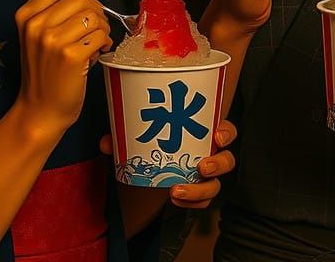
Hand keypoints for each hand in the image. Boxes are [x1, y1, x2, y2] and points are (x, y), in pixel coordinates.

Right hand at [13, 0, 112, 135]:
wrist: (40, 110)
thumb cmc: (45, 73)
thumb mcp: (38, 36)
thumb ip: (57, 11)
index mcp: (26, 14)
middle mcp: (36, 24)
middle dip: (98, 11)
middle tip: (97, 29)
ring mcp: (52, 40)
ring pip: (94, 16)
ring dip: (103, 29)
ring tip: (95, 43)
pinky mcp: (70, 56)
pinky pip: (100, 35)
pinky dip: (104, 43)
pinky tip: (96, 53)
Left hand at [100, 120, 237, 208]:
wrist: (150, 167)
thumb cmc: (154, 141)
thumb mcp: (139, 135)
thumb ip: (124, 137)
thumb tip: (107, 142)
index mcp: (203, 133)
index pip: (226, 130)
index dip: (226, 133)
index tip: (216, 136)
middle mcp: (210, 155)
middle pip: (228, 160)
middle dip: (218, 164)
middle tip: (201, 166)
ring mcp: (206, 177)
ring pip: (216, 185)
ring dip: (201, 189)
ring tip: (178, 190)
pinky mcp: (197, 194)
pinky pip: (202, 203)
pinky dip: (192, 203)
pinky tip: (176, 200)